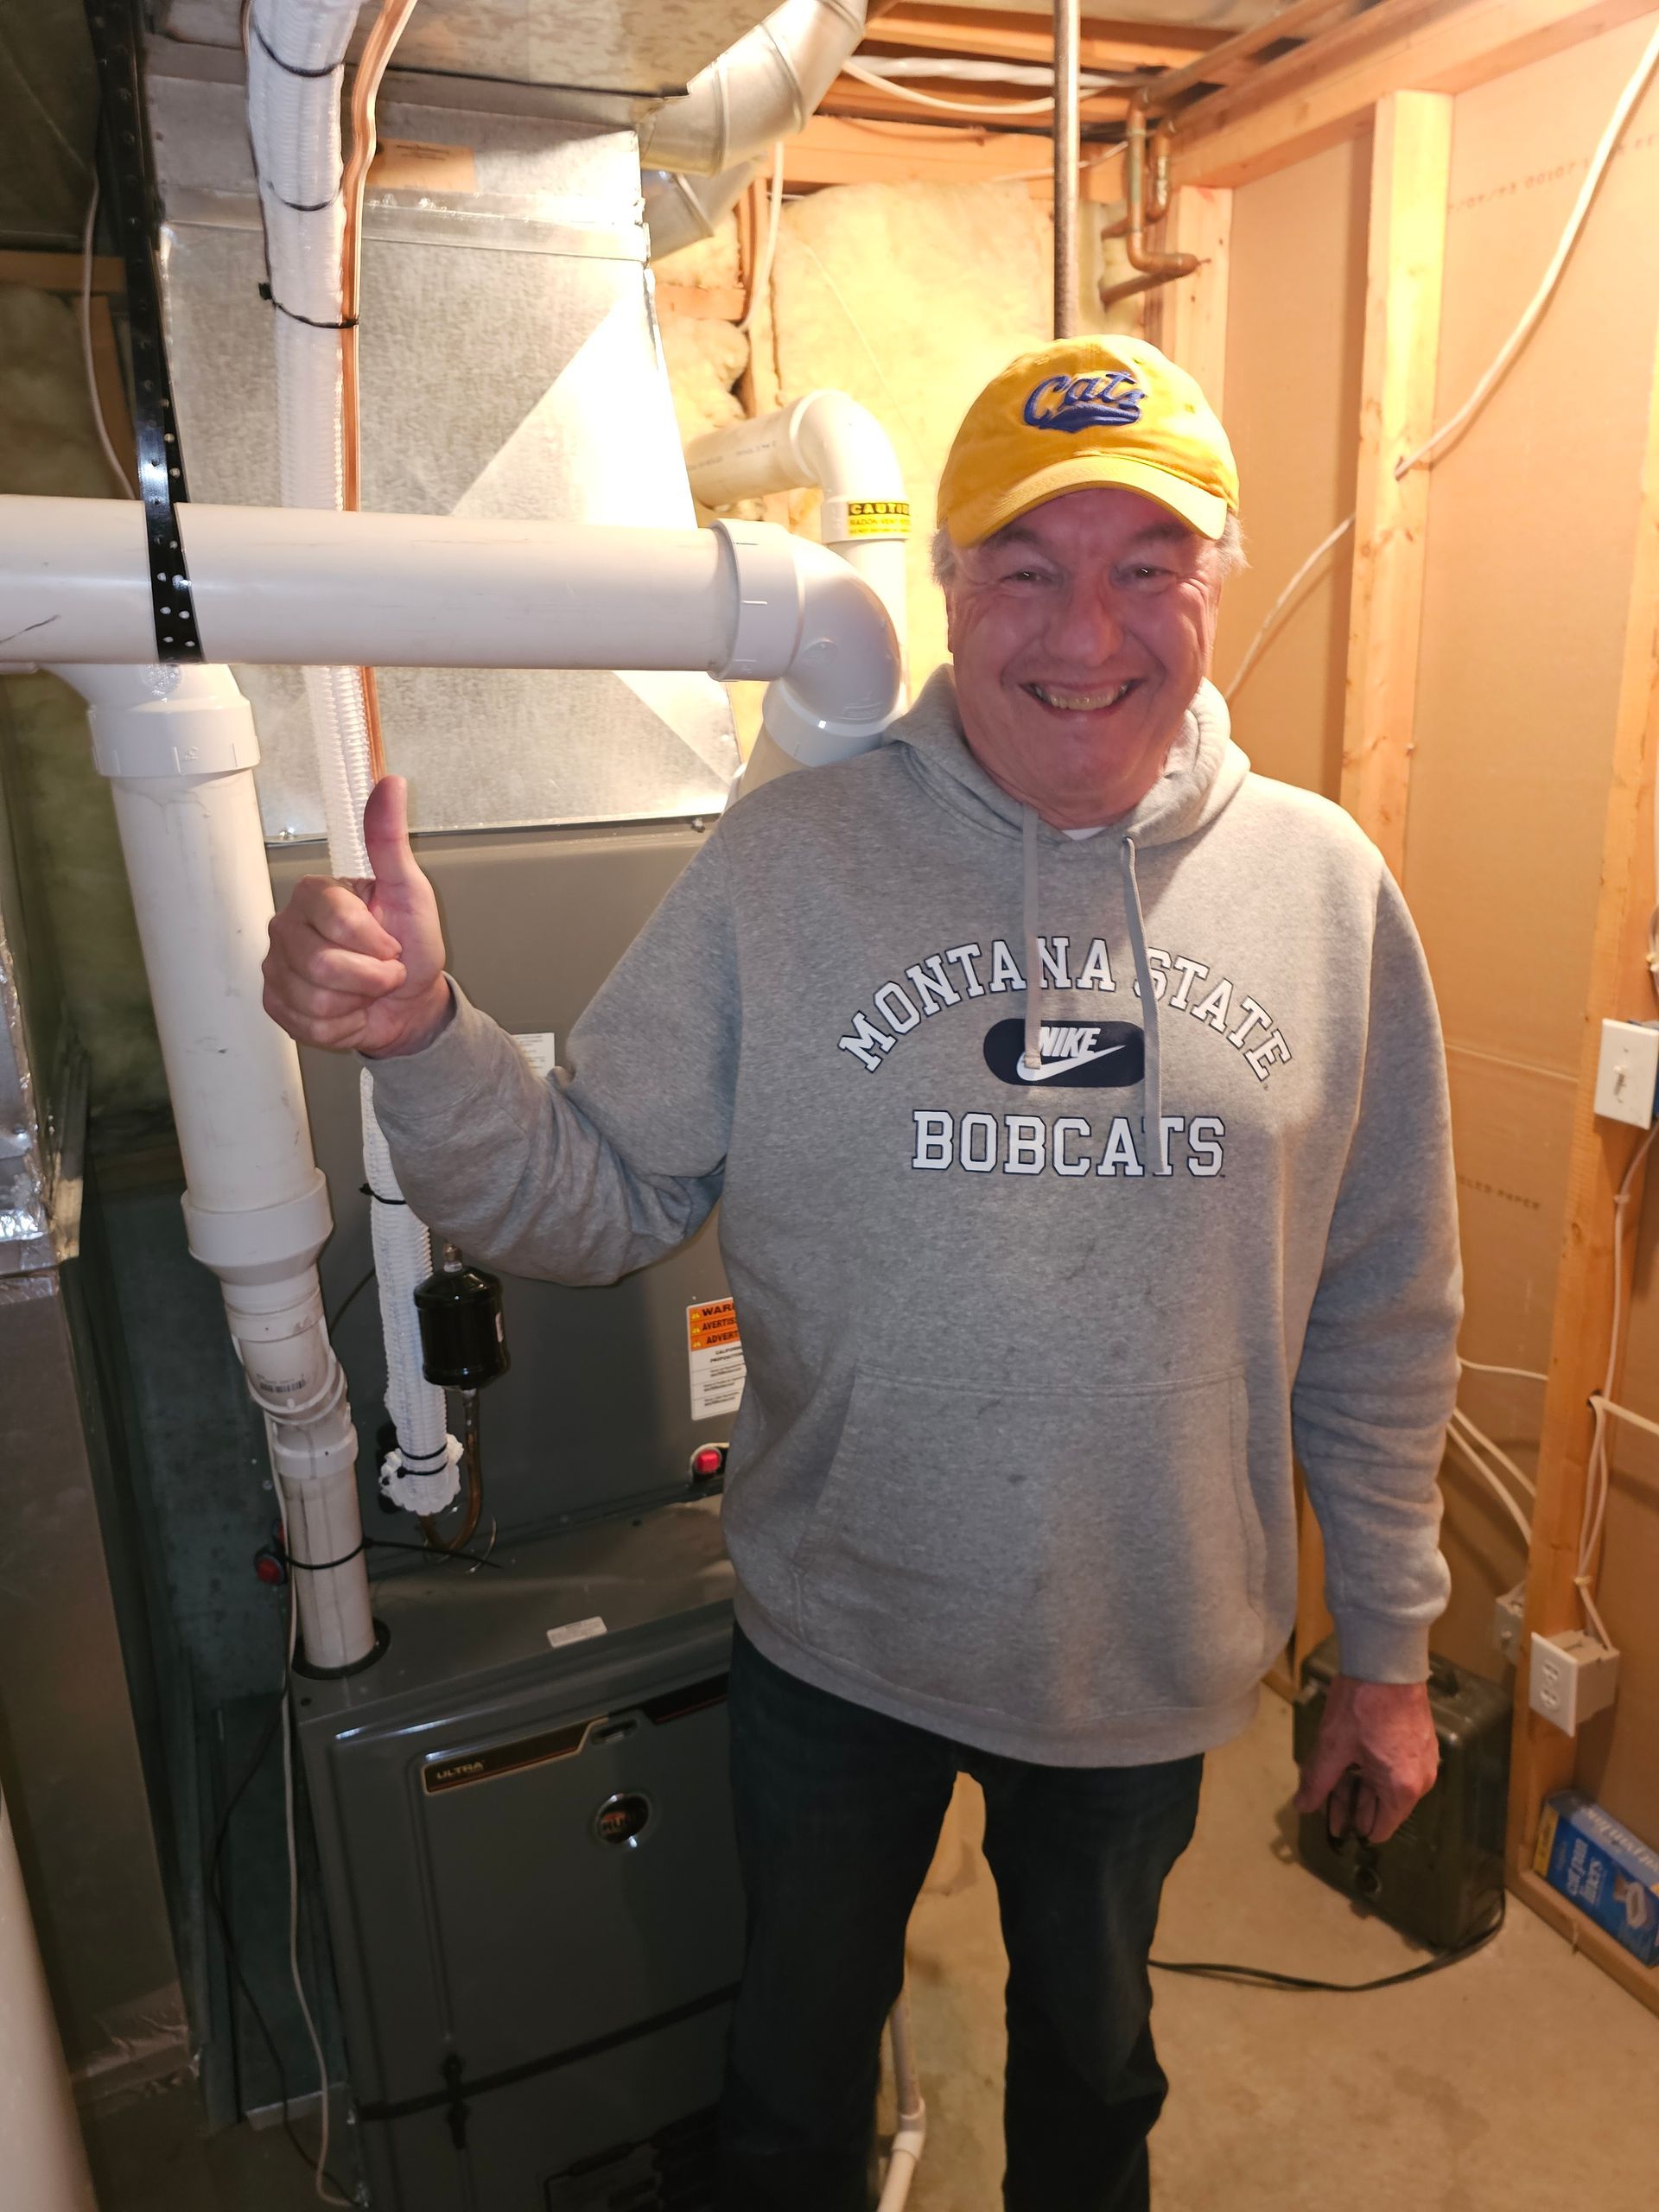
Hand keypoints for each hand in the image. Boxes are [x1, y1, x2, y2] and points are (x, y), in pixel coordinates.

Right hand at [263, 776, 450, 1057]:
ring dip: (356, 1002)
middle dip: (370, 977)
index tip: (391, 943)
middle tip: (382, 969)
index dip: (376, 944)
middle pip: (322, 965)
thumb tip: (390, 784)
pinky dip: (339, 1026)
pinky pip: (305, 1024)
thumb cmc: (409, 944)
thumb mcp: (410, 890)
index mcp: (315, 894)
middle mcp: (287, 926)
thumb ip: (390, 840)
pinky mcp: (276, 1003)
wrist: (407, 1001)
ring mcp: (277, 966)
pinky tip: (347, 1008)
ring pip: (314, 999)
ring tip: (364, 989)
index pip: (338, 923)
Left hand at [1292, 1674, 1438, 1844]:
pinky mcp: (1421, 1742)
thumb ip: (1317, 1782)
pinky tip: (1351, 1769)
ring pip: (1388, 1786)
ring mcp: (1424, 1760)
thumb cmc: (1360, 1707)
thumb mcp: (1332, 1747)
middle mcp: (1420, 1781)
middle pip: (1384, 1808)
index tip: (1335, 1831)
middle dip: (1355, 1811)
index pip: (1381, 1828)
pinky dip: (1374, 1772)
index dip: (1356, 1831)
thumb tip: (1302, 1807)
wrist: (1387, 1663)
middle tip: (1329, 1817)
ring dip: (1362, 1790)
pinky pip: (1397, 1768)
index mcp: (1402, 1789)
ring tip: (1334, 1794)